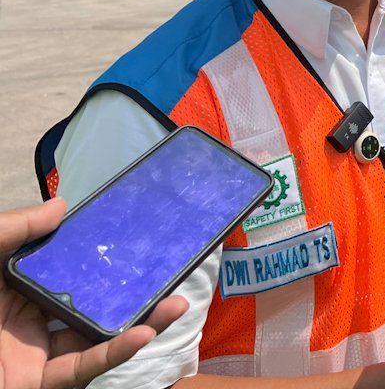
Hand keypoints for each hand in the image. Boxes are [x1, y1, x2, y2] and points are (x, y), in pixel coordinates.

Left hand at [0, 198, 188, 388]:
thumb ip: (12, 229)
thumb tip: (61, 206)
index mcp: (10, 287)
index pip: (64, 265)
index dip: (99, 251)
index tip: (133, 234)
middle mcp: (26, 318)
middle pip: (90, 301)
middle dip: (132, 288)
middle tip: (167, 269)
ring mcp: (32, 353)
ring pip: (96, 336)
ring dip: (140, 321)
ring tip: (176, 302)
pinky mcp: (36, 381)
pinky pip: (81, 367)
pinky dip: (115, 351)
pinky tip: (143, 332)